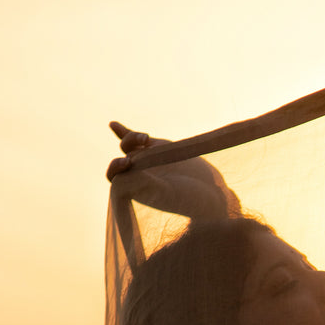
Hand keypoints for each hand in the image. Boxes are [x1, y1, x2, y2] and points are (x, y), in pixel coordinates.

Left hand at [106, 119, 240, 220]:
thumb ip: (147, 184)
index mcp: (138, 191)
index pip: (115, 179)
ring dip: (131, 138)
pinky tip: (113, 124)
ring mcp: (147, 162)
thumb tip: (127, 172)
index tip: (127, 163)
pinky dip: (124, 131)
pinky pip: (135, 140)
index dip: (115, 169)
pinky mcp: (157, 149)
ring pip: (127, 147)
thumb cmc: (191, 200)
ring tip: (146, 138)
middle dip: (125, 152)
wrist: (211, 193)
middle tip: (138, 150)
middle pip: (119, 161)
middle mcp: (139, 177)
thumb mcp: (168, 194)